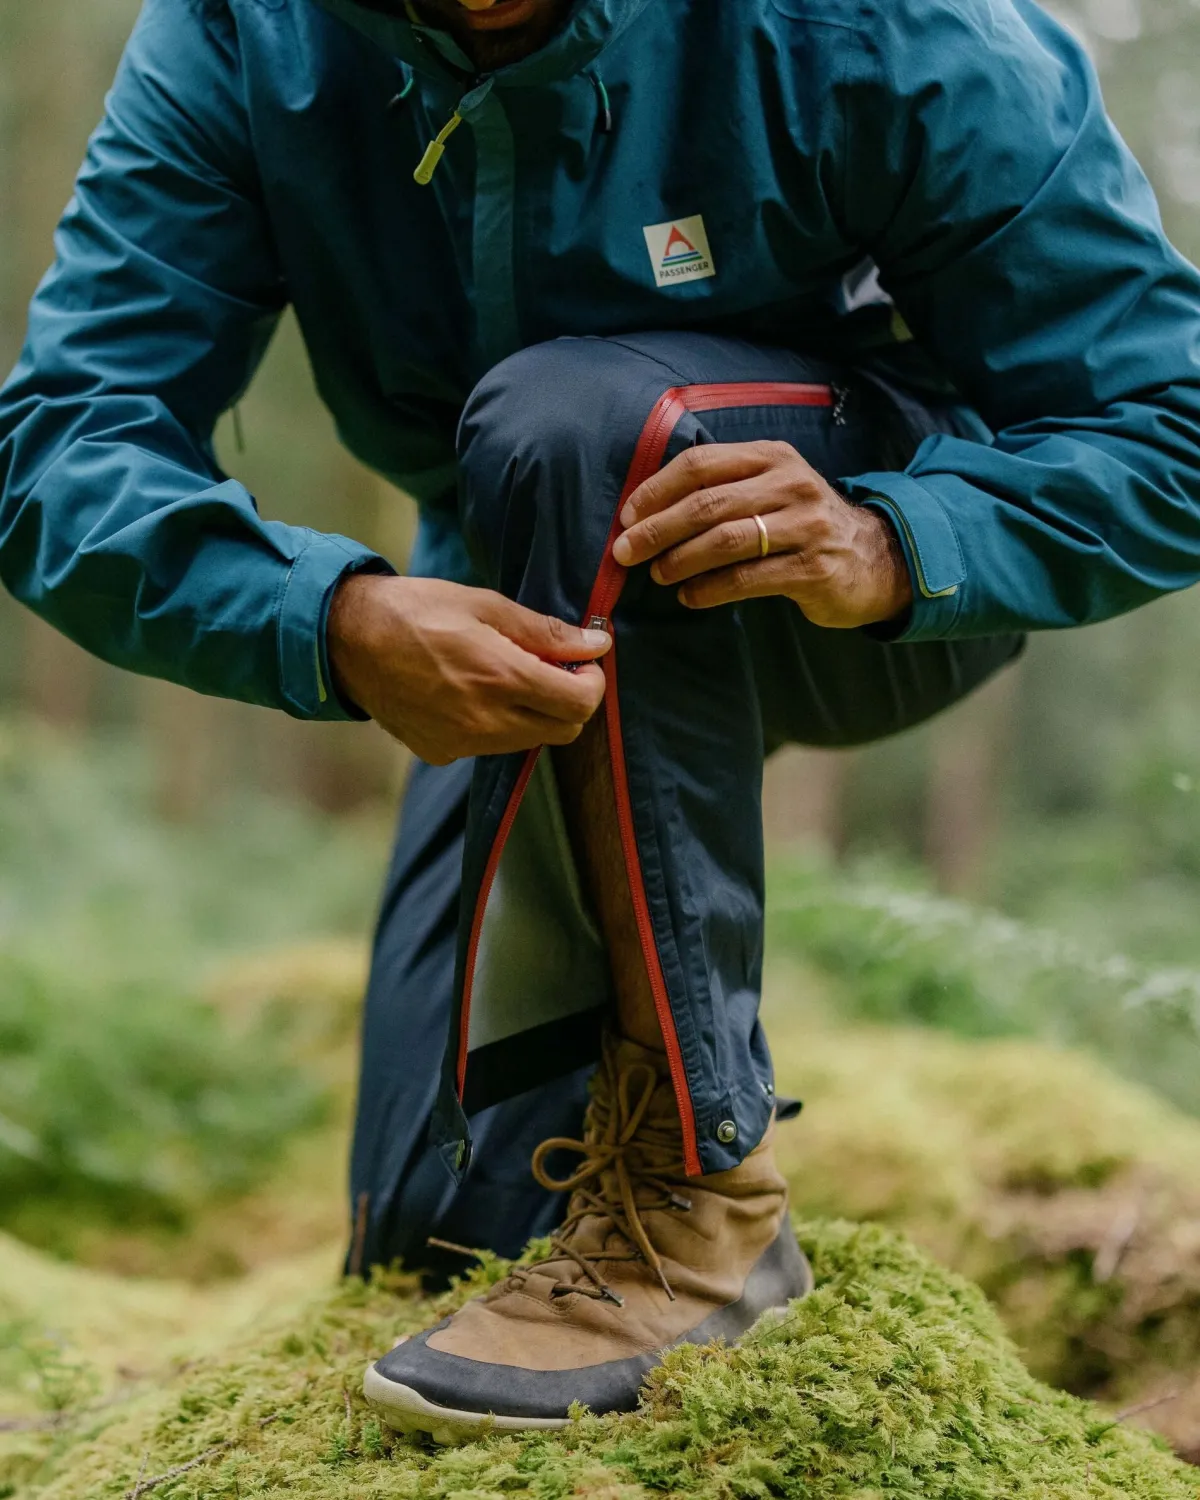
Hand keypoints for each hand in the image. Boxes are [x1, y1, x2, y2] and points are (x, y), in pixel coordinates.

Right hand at [327, 574, 609, 763]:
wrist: (347, 639)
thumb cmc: (416, 610)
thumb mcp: (484, 605)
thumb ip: (544, 631)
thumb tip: (595, 644)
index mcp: (500, 677)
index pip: (579, 704)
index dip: (592, 684)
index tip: (584, 663)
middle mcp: (485, 720)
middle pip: (563, 730)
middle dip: (570, 701)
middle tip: (554, 668)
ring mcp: (461, 743)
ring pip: (529, 741)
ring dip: (535, 713)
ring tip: (509, 675)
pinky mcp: (441, 753)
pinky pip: (490, 746)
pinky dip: (499, 724)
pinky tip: (473, 692)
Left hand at [611, 440, 911, 627]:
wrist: (874, 558)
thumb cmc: (803, 525)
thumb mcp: (771, 489)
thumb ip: (722, 489)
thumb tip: (647, 510)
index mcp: (772, 457)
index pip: (701, 464)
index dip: (657, 490)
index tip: (627, 515)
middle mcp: (790, 484)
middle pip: (708, 503)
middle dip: (657, 528)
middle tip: (625, 552)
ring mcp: (805, 525)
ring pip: (725, 540)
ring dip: (680, 559)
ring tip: (657, 575)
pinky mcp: (812, 567)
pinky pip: (747, 578)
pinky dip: (709, 589)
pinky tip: (690, 596)